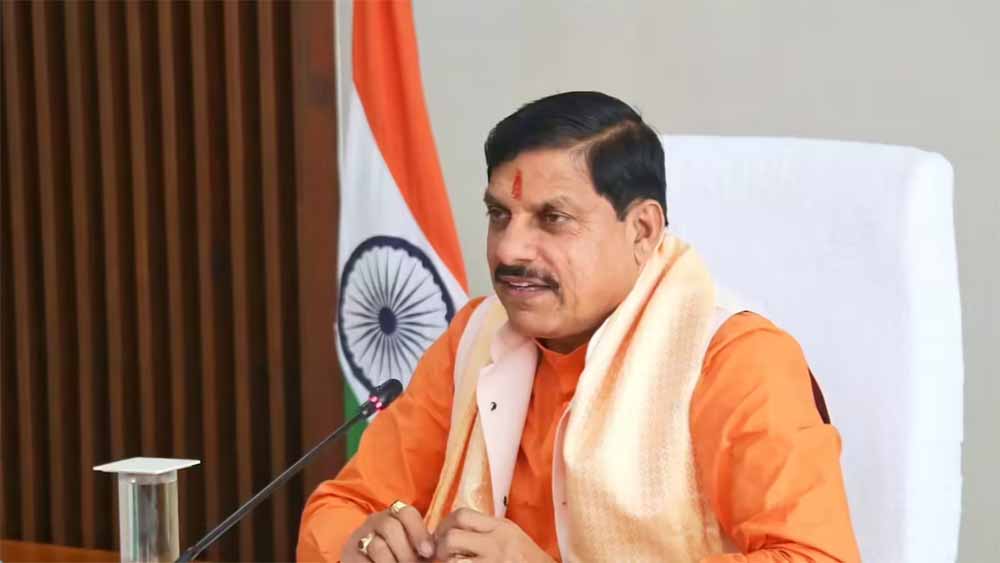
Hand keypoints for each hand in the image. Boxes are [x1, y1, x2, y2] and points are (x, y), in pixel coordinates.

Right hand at [341, 501, 435, 562]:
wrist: (367, 561)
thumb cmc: (397, 556)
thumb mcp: (411, 549)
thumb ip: (422, 548)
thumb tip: (435, 554)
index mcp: (395, 515)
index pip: (406, 513)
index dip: (419, 532)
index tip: (428, 553)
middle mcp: (376, 521)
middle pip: (391, 528)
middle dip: (405, 552)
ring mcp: (360, 536)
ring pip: (377, 546)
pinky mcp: (349, 553)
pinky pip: (363, 561)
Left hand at [432, 508, 553, 562]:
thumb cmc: (530, 560)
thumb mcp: (512, 536)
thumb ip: (487, 530)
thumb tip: (455, 528)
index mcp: (502, 527)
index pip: (462, 514)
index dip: (444, 524)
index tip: (440, 536)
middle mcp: (498, 543)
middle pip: (452, 537)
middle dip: (440, 548)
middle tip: (440, 556)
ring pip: (453, 561)